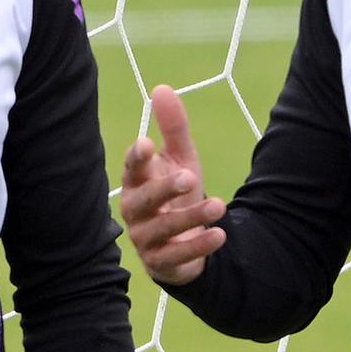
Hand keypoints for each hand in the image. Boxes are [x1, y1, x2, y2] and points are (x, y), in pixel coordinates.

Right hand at [119, 85, 226, 285]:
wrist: (185, 244)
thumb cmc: (177, 194)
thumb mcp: (181, 159)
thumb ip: (173, 129)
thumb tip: (162, 88)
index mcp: (137, 182)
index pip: (131, 168)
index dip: (136, 158)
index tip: (146, 144)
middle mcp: (135, 210)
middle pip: (143, 200)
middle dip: (164, 188)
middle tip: (189, 176)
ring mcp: (145, 239)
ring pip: (162, 229)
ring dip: (190, 217)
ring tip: (218, 205)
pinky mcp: (160, 263)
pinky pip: (176, 256)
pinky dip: (198, 246)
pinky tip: (219, 234)